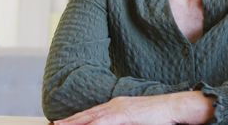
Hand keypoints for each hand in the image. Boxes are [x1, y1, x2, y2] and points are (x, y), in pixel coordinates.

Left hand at [53, 95, 173, 124]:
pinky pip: (102, 122)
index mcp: (117, 105)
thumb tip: (117, 123)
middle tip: (54, 124)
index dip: (76, 119)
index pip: (92, 113)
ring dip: (75, 123)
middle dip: (70, 121)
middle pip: (87, 114)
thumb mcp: (136, 119)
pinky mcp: (124, 114)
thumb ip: (123, 122)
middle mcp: (115, 104)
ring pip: (91, 117)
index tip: (62, 123)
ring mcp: (119, 108)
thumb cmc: (159, 115)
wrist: (173, 107)